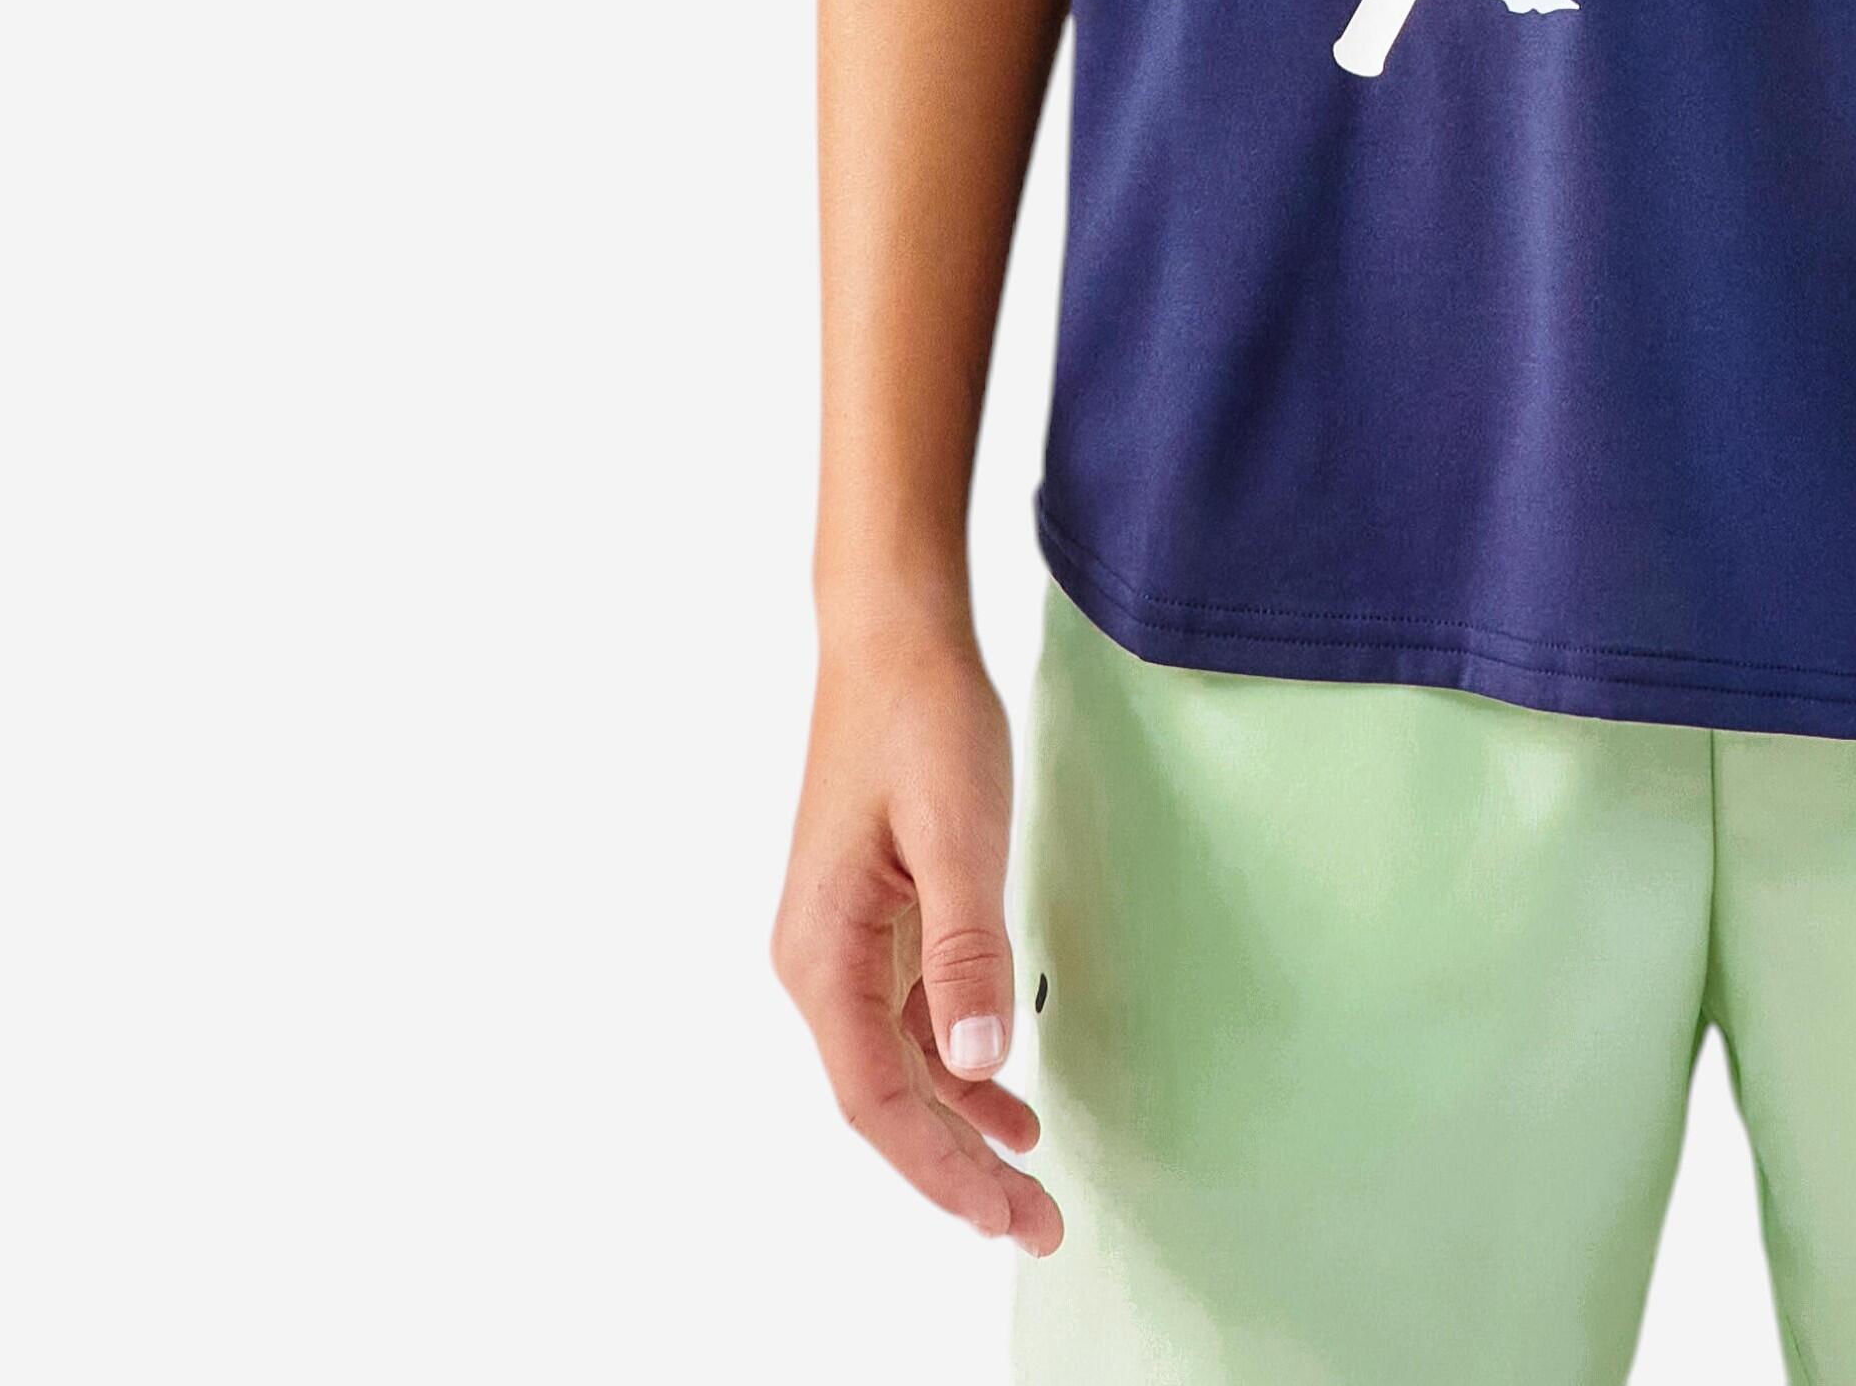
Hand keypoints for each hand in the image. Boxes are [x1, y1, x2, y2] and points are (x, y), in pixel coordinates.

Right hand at [770, 603, 1062, 1252]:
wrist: (892, 633)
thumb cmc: (920, 718)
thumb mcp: (957, 831)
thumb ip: (966, 947)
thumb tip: (976, 1063)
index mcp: (822, 954)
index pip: (878, 1102)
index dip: (943, 1171)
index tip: (1010, 1216)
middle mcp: (818, 961)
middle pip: (886, 1099)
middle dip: (957, 1170)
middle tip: (1037, 1222)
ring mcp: (842, 940)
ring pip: (898, 1066)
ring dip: (959, 1126)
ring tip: (1027, 1182)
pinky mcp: (873, 916)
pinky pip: (908, 1018)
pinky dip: (955, 1064)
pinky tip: (1000, 1092)